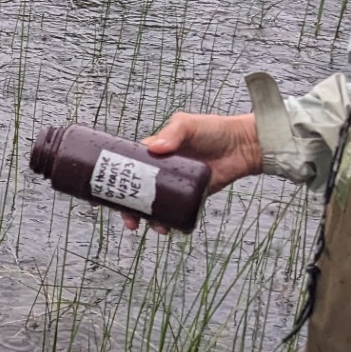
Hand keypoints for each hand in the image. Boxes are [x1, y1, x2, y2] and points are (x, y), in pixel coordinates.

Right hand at [113, 111, 263, 235]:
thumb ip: (171, 134)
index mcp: (156, 150)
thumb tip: (156, 149)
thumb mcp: (188, 125)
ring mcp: (177, 183)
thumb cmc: (214, 129)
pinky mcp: (193, 195)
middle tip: (129, 218)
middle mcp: (163, 168)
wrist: (243, 146)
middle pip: (139, 190)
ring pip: (156, 203)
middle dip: (130, 206)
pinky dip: (170, 220)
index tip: (107, 190)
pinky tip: (168, 226)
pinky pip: (178, 210)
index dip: (118, 178)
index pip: (131, 165)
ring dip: (149, 217)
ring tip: (151, 225)